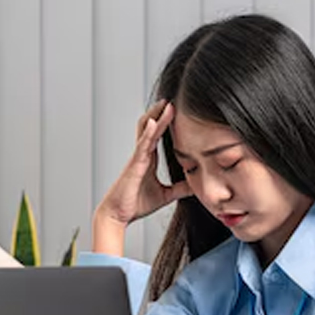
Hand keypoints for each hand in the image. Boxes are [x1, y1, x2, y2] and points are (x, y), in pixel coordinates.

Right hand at [93, 101, 191, 253]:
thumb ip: (180, 189)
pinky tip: (153, 122)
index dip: (165, 121)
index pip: (158, 135)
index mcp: (148, 159)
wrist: (118, 215)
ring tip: (166, 103)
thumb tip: (196, 186)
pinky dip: (148, 132)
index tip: (177, 110)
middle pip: (151, 127)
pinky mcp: (134, 164)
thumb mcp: (165, 195)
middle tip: (173, 99)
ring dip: (156, 116)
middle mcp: (142, 154)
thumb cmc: (135, 204)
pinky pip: (142, 145)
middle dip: (160, 112)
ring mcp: (137, 158)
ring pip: (146, 131)